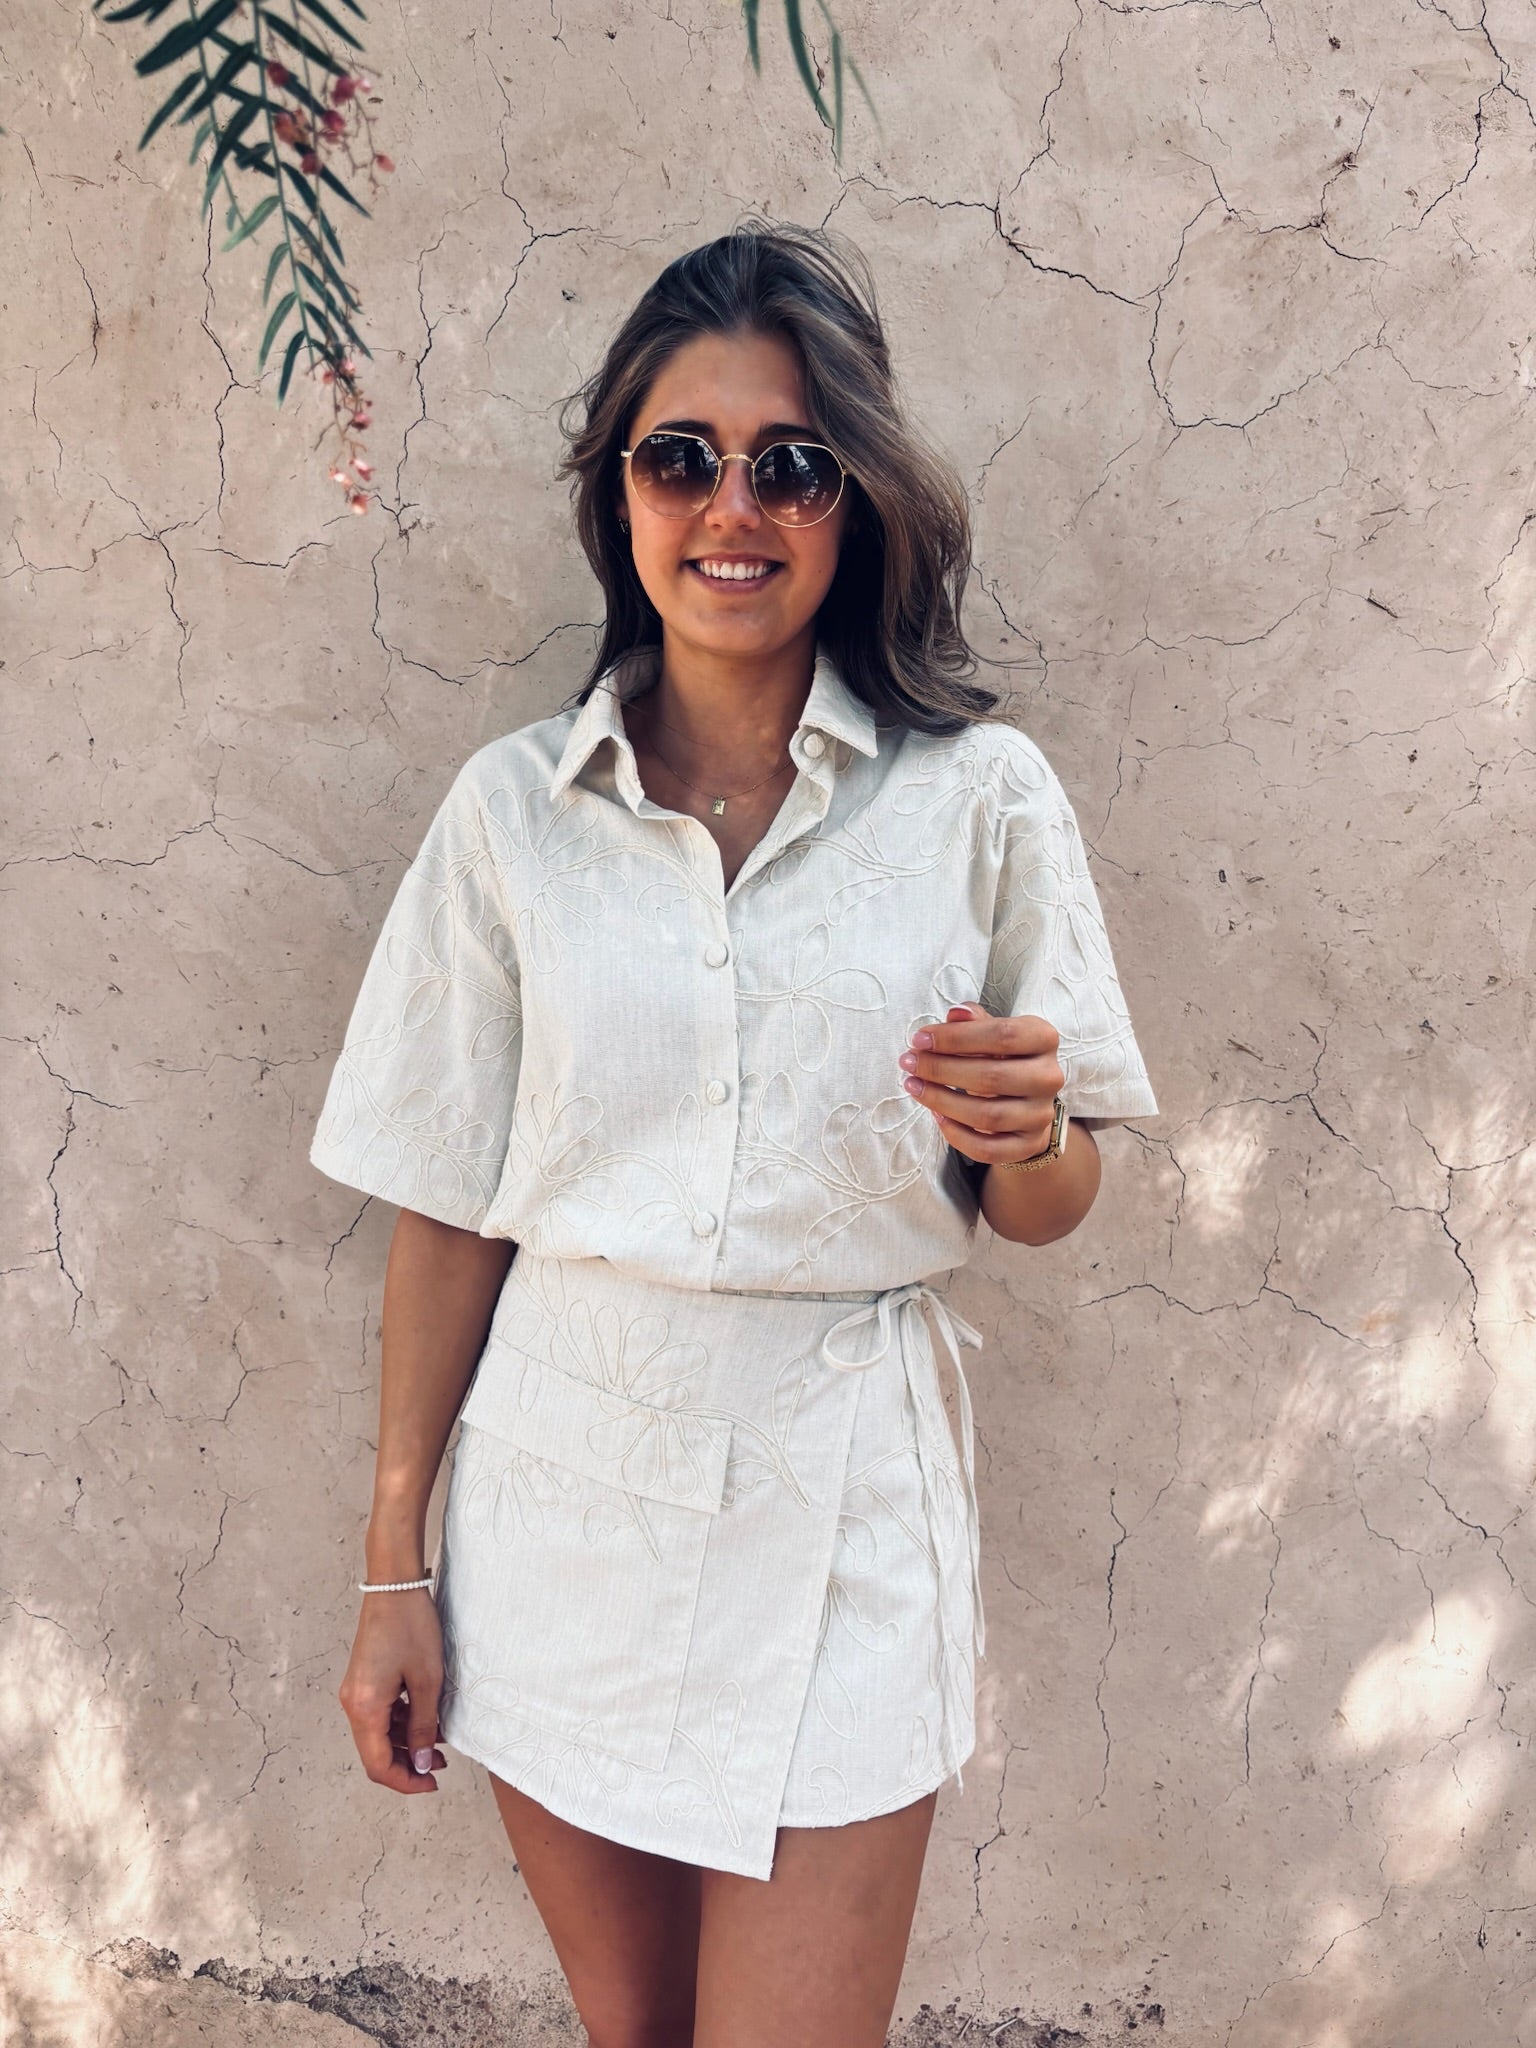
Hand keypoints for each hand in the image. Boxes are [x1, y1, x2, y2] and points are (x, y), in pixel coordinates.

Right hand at [338, 1590, 447, 1794]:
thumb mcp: (427, 1680)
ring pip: (378, 1735)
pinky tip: (426, 1719)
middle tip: (441, 1768)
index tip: (433, 1784)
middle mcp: (353, 1704)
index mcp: (365, 1709)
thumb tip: (423, 1763)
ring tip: (440, 1744)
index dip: (405, 1782)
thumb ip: (424, 1726)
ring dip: (406, 1744)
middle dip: (408, 1765)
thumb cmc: (412, 1627)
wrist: (394, 1586)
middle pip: (375, 1753)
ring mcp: (356, 1692)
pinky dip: (401, 1724)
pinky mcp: (364, 1681)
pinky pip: (379, 1715)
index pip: (379, 1765)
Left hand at [898, 1003, 1065, 1168]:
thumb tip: (956, 1013)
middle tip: (909, 1062)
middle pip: (992, 1077)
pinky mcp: (1028, 1145)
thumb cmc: (1001, 1058)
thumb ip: (973, 1022)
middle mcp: (1049, 1077)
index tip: (919, 1039)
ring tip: (914, 1086)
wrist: (1025, 1101)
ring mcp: (1041, 1114)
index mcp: (1043, 1039)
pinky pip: (988, 1148)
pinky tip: (936, 1115)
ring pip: (988, 1116)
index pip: (1003, 1035)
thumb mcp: (991, 1033)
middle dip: (941, 1069)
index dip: (956, 1037)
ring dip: (942, 1101)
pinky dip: (957, 1135)